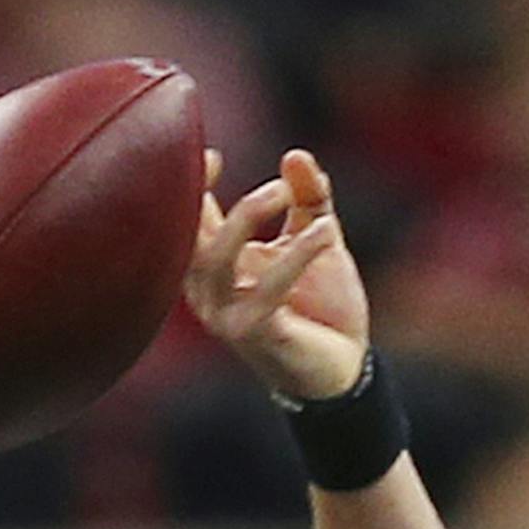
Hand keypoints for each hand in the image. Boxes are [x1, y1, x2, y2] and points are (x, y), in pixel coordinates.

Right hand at [185, 147, 370, 401]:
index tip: (213, 155)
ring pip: (216, 256)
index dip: (187, 180)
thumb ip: (309, 198)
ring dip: (249, 215)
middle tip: (275, 184)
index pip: (183, 216)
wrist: (345, 373)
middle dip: (209, 194)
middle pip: (188, 232)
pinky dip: (297, 254)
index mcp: (214, 264)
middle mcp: (208, 290)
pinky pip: (268, 288)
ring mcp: (225, 314)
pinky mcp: (253, 334)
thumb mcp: (316, 239)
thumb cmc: (325, 307)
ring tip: (288, 193)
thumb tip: (296, 155)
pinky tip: (327, 232)